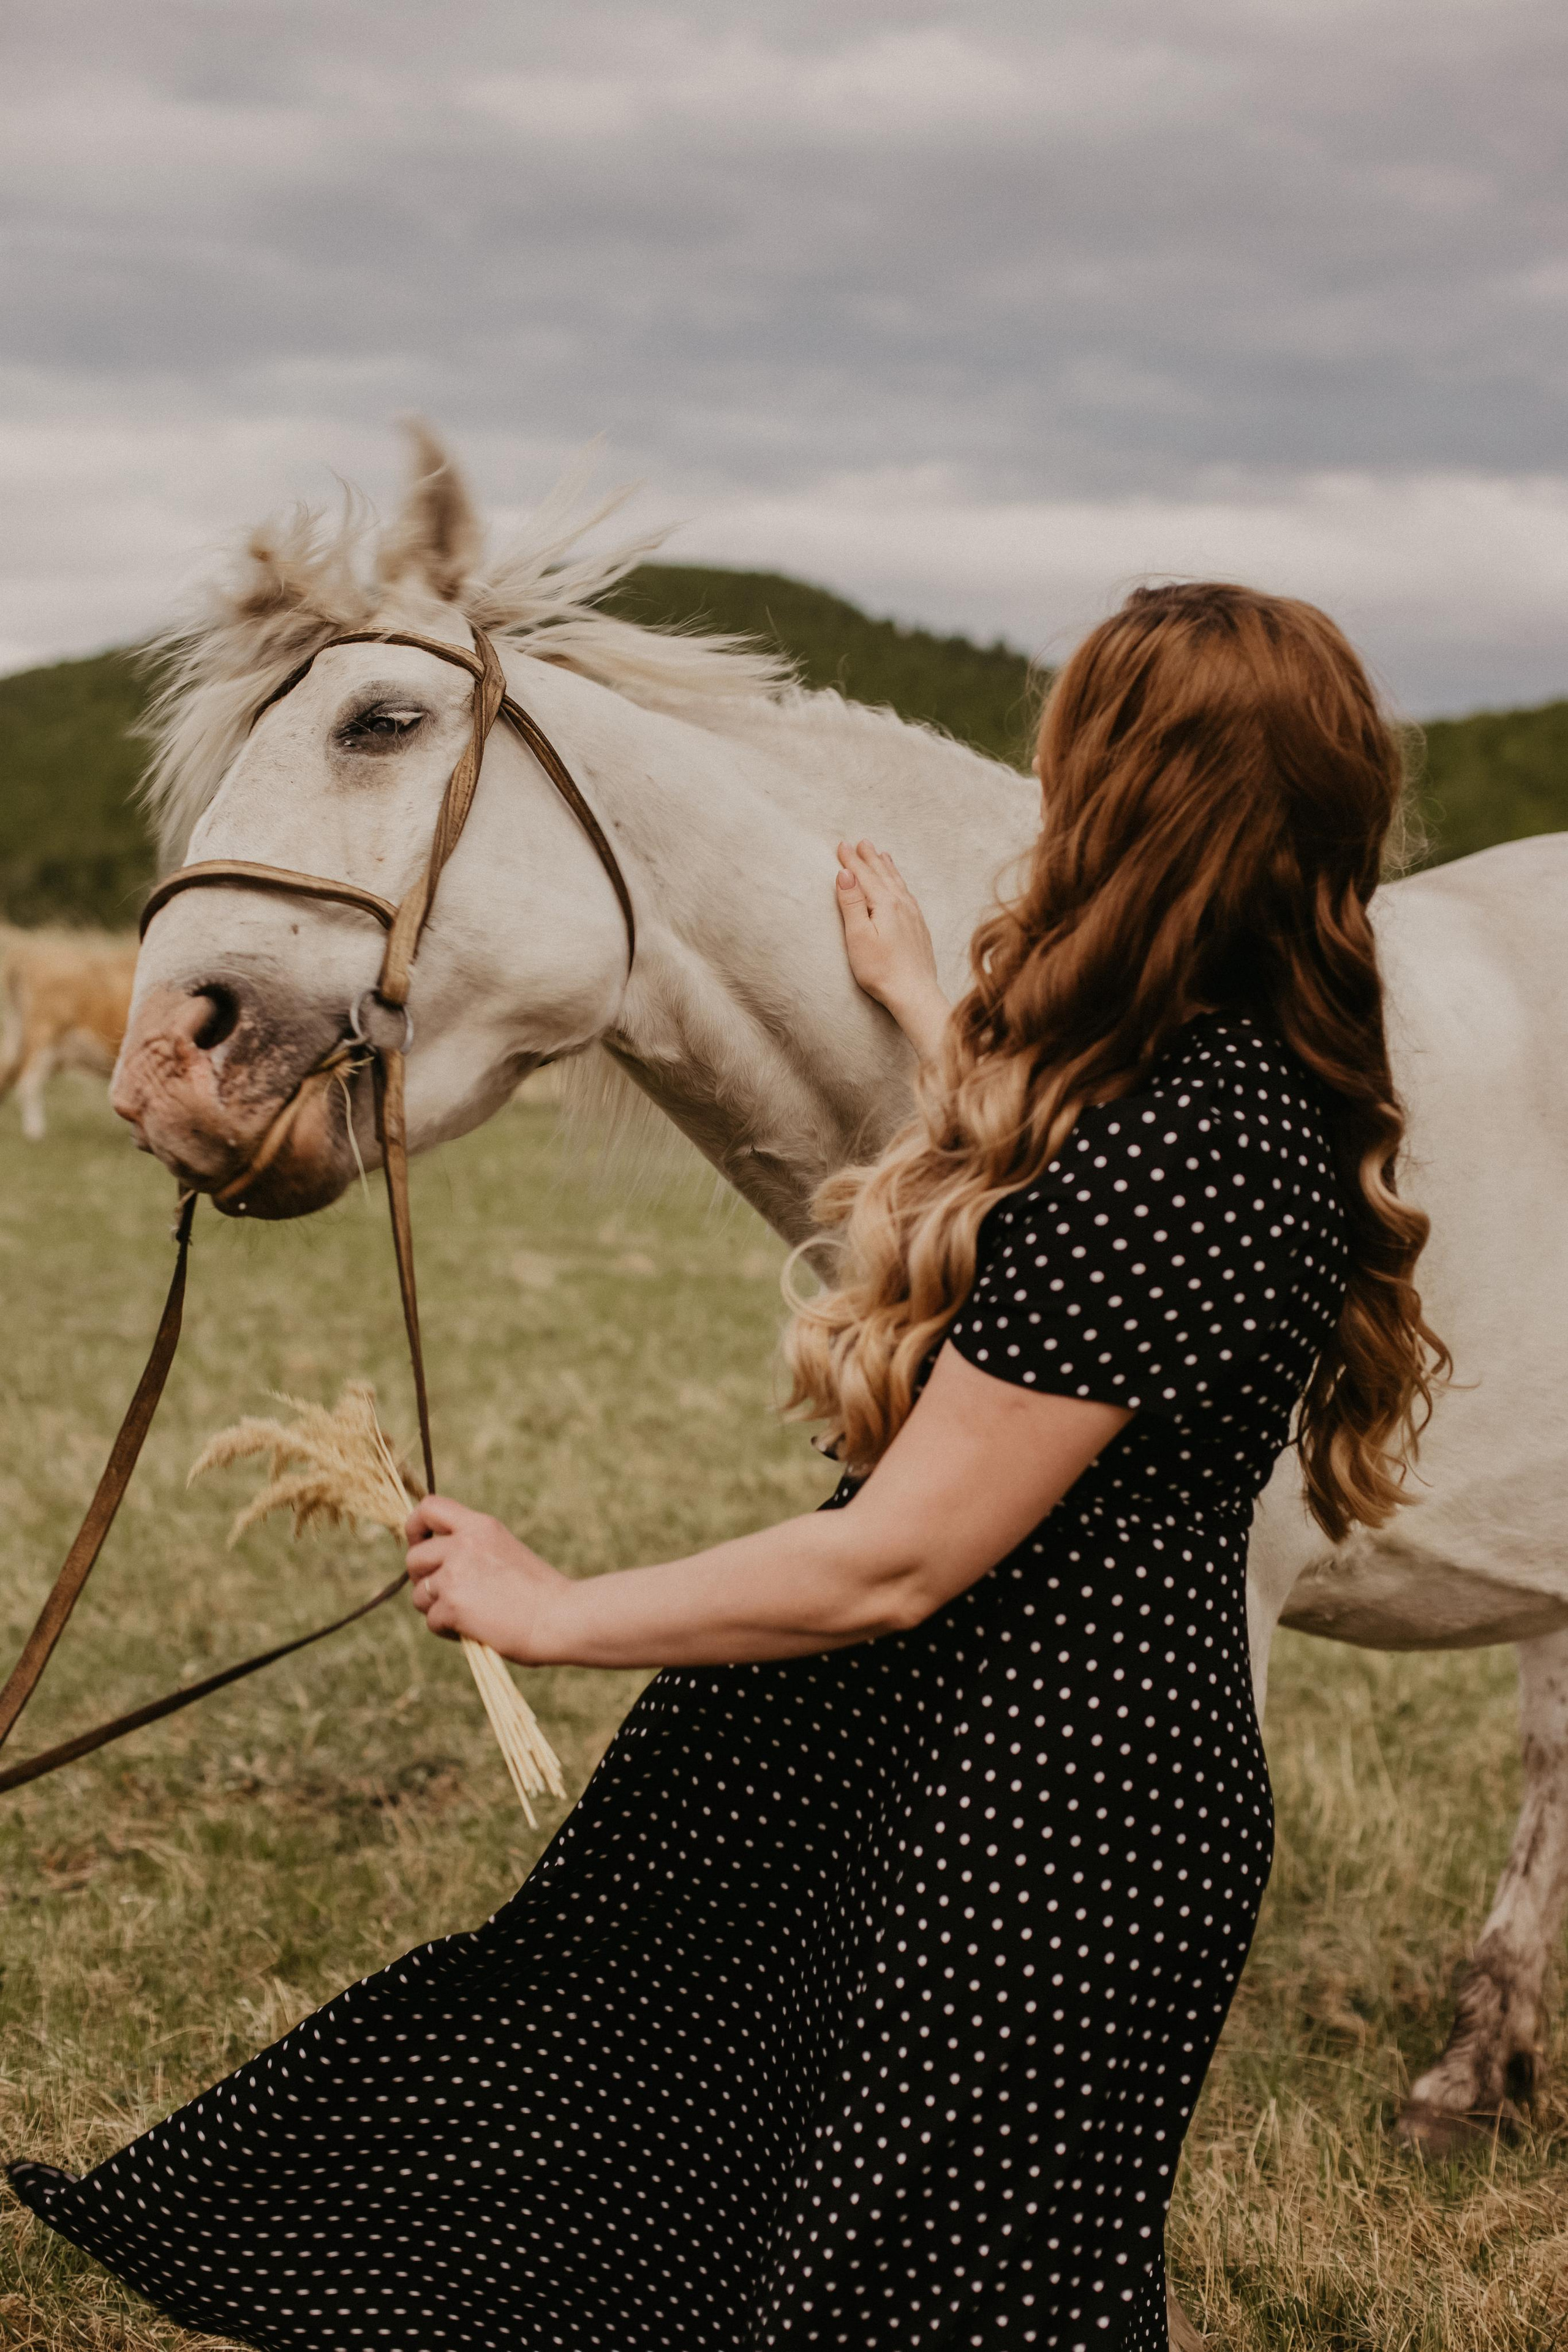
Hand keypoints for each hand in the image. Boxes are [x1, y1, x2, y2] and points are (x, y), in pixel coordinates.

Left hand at [405, 1495, 572, 1662]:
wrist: (561, 1617)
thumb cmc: (540, 1592)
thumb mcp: (505, 1551)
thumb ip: (472, 1549)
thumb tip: (436, 1564)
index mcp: (481, 1526)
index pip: (429, 1508)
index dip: (415, 1527)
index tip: (421, 1544)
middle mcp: (464, 1544)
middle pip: (414, 1557)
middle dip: (422, 1579)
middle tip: (444, 1594)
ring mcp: (456, 1574)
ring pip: (419, 1594)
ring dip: (435, 1609)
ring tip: (465, 1616)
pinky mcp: (453, 1605)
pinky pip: (431, 1620)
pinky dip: (447, 1630)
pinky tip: (473, 1631)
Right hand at [834, 838, 949, 1062]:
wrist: (914, 993)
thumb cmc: (881, 970)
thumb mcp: (858, 936)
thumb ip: (852, 903)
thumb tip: (845, 874)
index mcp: (885, 904)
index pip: (864, 876)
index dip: (851, 860)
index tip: (841, 845)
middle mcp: (902, 905)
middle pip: (882, 875)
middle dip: (869, 858)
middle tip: (861, 842)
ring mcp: (914, 915)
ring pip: (898, 883)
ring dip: (887, 867)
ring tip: (881, 854)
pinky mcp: (919, 928)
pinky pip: (907, 895)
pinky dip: (900, 883)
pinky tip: (900, 886)